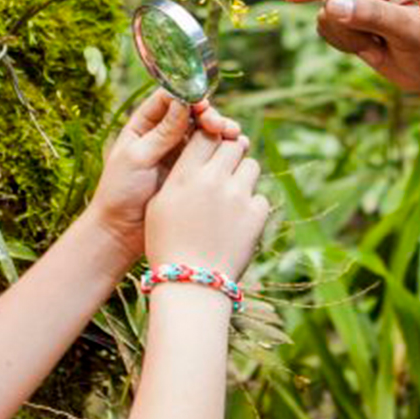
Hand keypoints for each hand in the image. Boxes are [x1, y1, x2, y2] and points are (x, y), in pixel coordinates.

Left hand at [84, 91, 240, 267]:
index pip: (169, 99)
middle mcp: (164, 134)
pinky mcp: (192, 171)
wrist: (122, 230)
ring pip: (205, 132)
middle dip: (210, 115)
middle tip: (219, 126)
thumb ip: (162, 132)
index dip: (188, 96)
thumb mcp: (138, 158)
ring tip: (233, 136)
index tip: (202, 105)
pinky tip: (236, 149)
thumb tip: (183, 102)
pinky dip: (225, 149)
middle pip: (193, 113)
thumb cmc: (120, 192)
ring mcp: (180, 152)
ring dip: (221, 130)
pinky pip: (212, 154)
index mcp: (144, 125)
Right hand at [146, 131, 270, 280]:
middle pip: (233, 143)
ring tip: (231, 197)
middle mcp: (213, 179)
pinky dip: (251, 206)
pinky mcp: (257, 214)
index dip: (209, 137)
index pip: (205, 134)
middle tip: (226, 168)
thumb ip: (178, 175)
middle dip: (231, 152)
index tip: (210, 146)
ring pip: (251, 166)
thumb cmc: (167, 244)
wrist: (191, 284)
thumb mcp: (159, 206)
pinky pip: (260, 196)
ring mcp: (238, 196)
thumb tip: (196, 155)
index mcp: (185, 175)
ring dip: (243, 175)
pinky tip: (237, 222)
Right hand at [283, 0, 419, 94]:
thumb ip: (372, 15)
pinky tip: (373, 49)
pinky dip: (346, 46)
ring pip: (327, 17)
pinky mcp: (354, 21)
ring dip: (349, 40)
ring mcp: (362, 0)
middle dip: (350, 29)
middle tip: (378, 44)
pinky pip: (329, 31)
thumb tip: (332, 4)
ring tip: (380, 46)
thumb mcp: (410, 30)